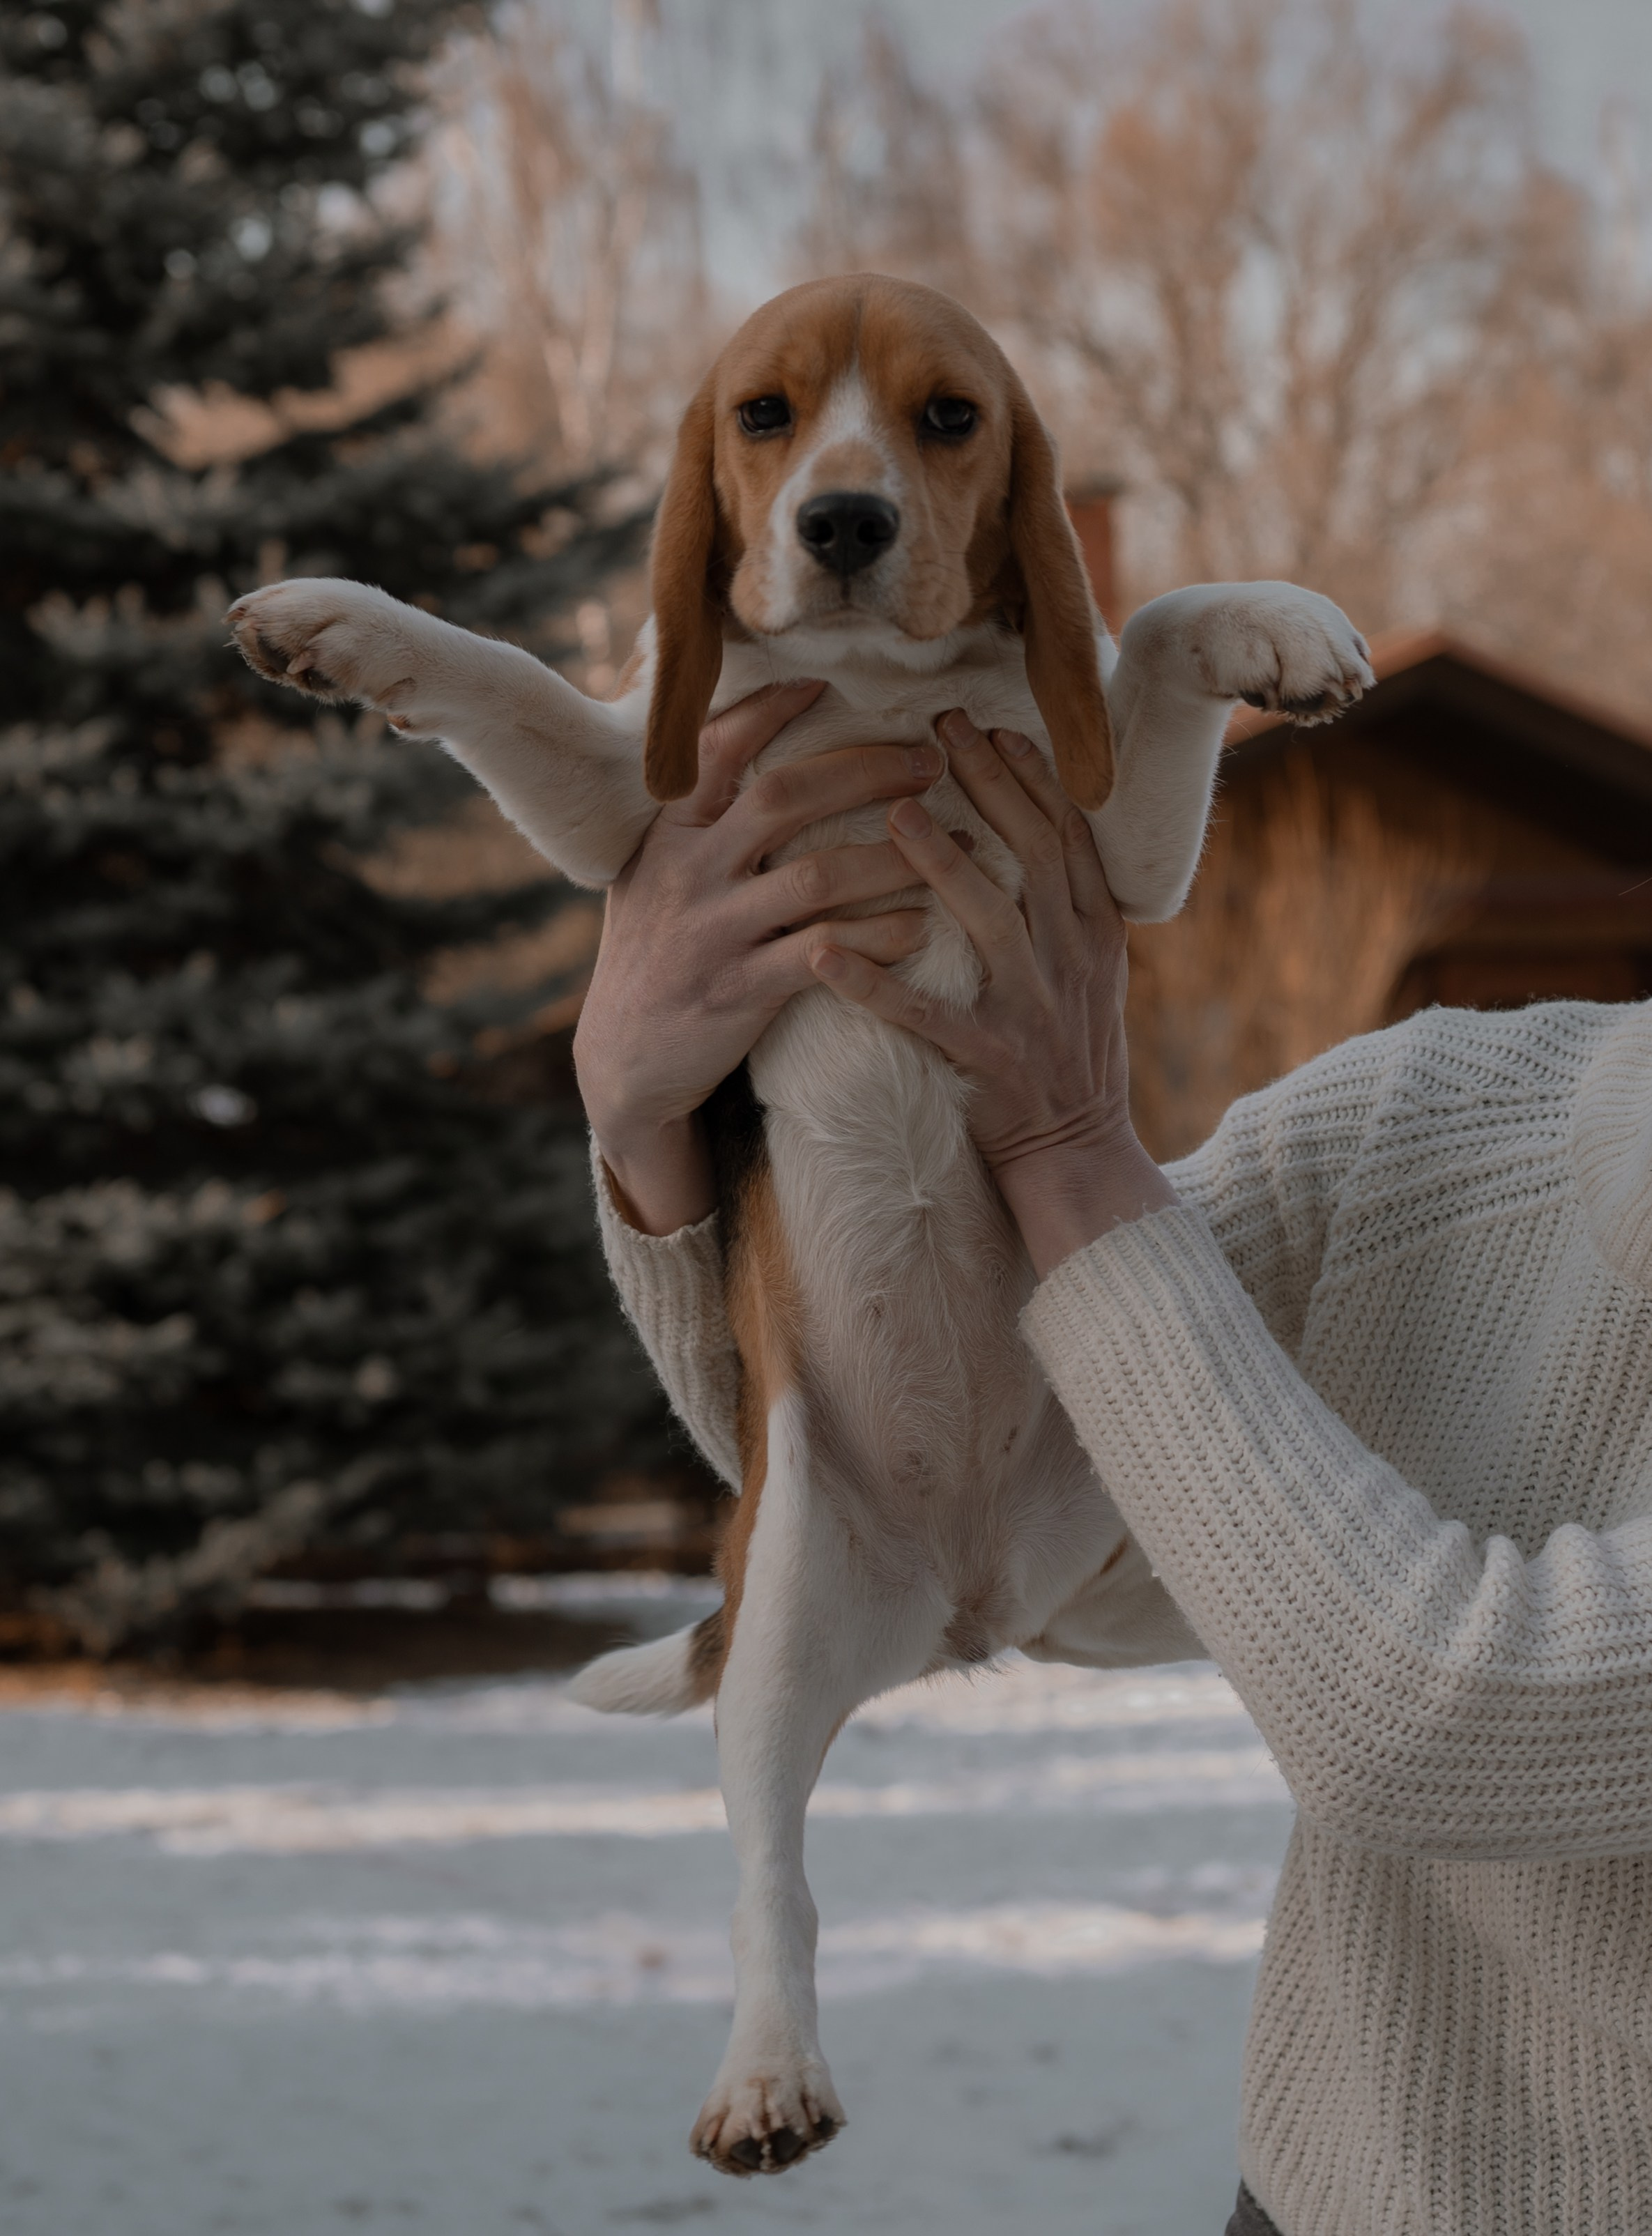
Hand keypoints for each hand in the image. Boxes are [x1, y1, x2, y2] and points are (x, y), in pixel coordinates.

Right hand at [574, 681, 941, 1233]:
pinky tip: (923, 925)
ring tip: (958, 844)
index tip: (826, 685)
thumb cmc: (651, 960)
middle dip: (866, 770)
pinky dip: (880, 936)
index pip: (715, 748)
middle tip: (930, 762)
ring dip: (896, 855)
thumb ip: (692, 825)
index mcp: (667, 835)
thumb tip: (736, 755)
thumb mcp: (651, 879)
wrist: (622, 1064)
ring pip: (818, 875)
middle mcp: (687, 872)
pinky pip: (824, 953)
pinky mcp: (739, 992)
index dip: (770, 710)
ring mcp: (713, 932)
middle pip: (784, 795)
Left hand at [806, 711, 1177, 1277]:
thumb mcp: (1090, 967)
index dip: (1030, 776)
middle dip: (988, 787)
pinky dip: (873, 984)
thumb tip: (1040, 817)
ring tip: (893, 815)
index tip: (990, 726)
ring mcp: (1031, 1009)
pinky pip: (923, 1017)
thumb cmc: (1072, 1049)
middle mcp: (1070, 960)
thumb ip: (1066, 900)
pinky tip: (823, 954)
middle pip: (1033, 855)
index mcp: (1097, 931)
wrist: (1078, 1151)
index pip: (1067, 834)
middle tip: (939, 730)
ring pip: (988, 922)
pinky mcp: (988, 1058)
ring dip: (941, 865)